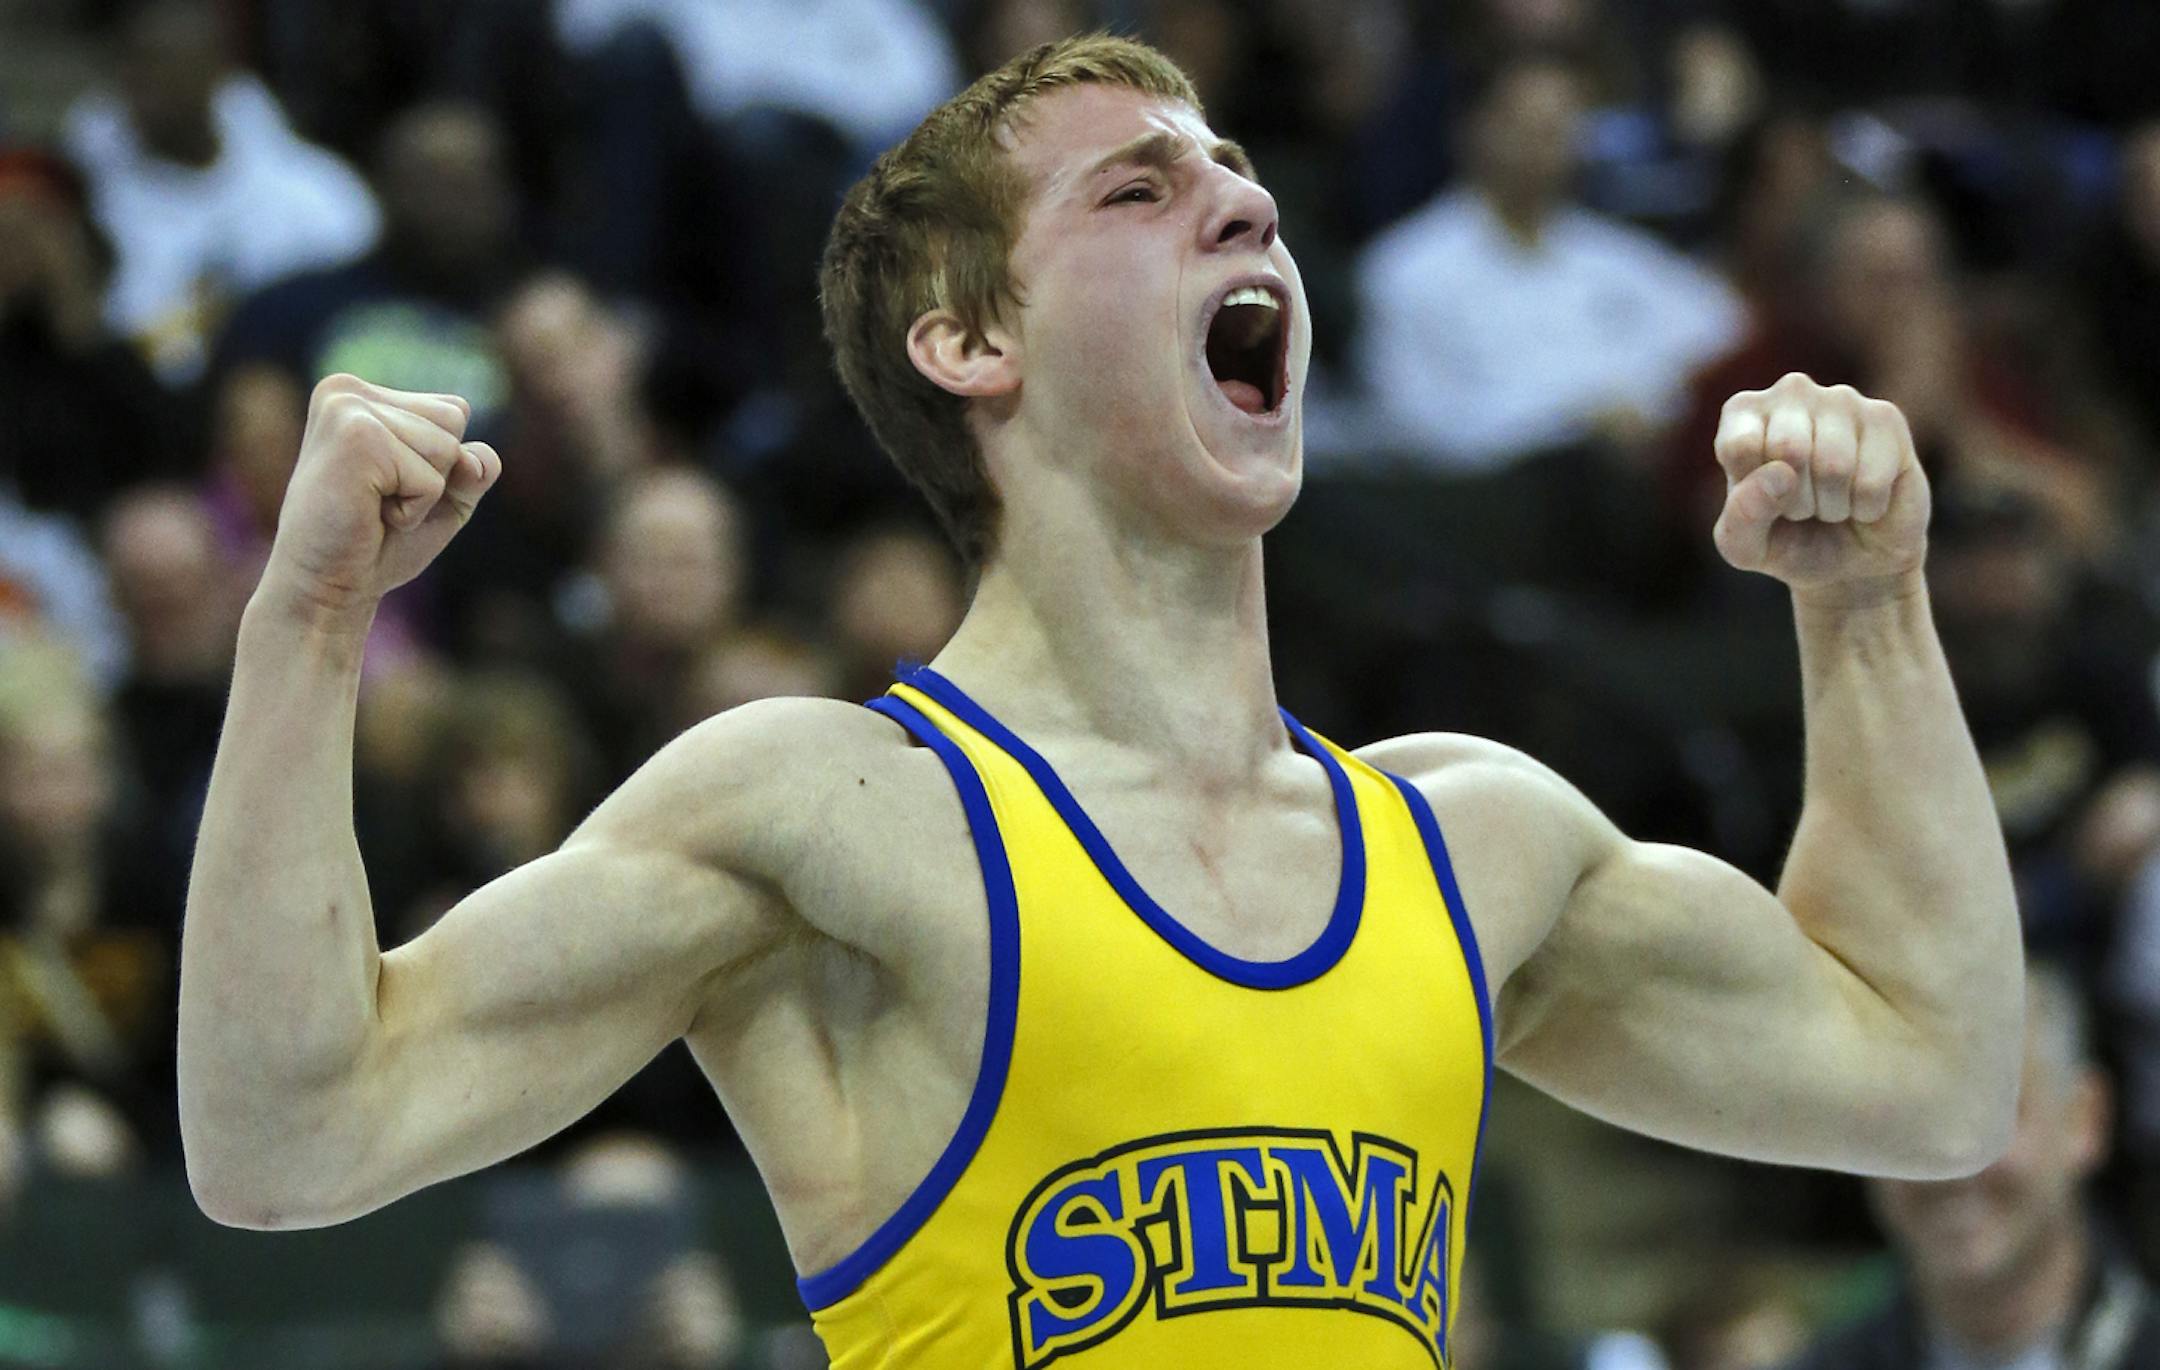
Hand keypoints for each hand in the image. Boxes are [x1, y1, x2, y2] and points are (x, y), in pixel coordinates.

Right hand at [258, 374, 500, 628]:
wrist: (326, 587)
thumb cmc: (378, 543)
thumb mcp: (443, 498)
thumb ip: (473, 468)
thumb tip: (479, 459)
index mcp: (359, 393)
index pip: (453, 410)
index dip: (440, 463)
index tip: (389, 487)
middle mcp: (346, 390)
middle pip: (453, 421)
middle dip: (434, 474)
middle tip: (380, 501)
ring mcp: (346, 409)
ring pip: (447, 448)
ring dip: (423, 493)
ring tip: (373, 507)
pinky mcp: (354, 438)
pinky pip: (431, 478)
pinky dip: (413, 509)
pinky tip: (370, 515)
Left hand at [1712, 373, 1930, 599]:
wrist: (1855, 562)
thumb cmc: (1791, 542)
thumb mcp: (1746, 546)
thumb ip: (1742, 518)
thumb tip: (1778, 475)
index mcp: (1743, 412)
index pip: (1740, 446)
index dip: (1755, 493)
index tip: (1766, 499)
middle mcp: (1791, 392)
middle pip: (1789, 449)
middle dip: (1797, 500)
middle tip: (1804, 506)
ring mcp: (1841, 399)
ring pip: (1834, 464)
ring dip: (1833, 505)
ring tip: (1833, 502)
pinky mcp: (1886, 418)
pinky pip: (1871, 479)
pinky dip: (1866, 508)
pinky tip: (1865, 499)